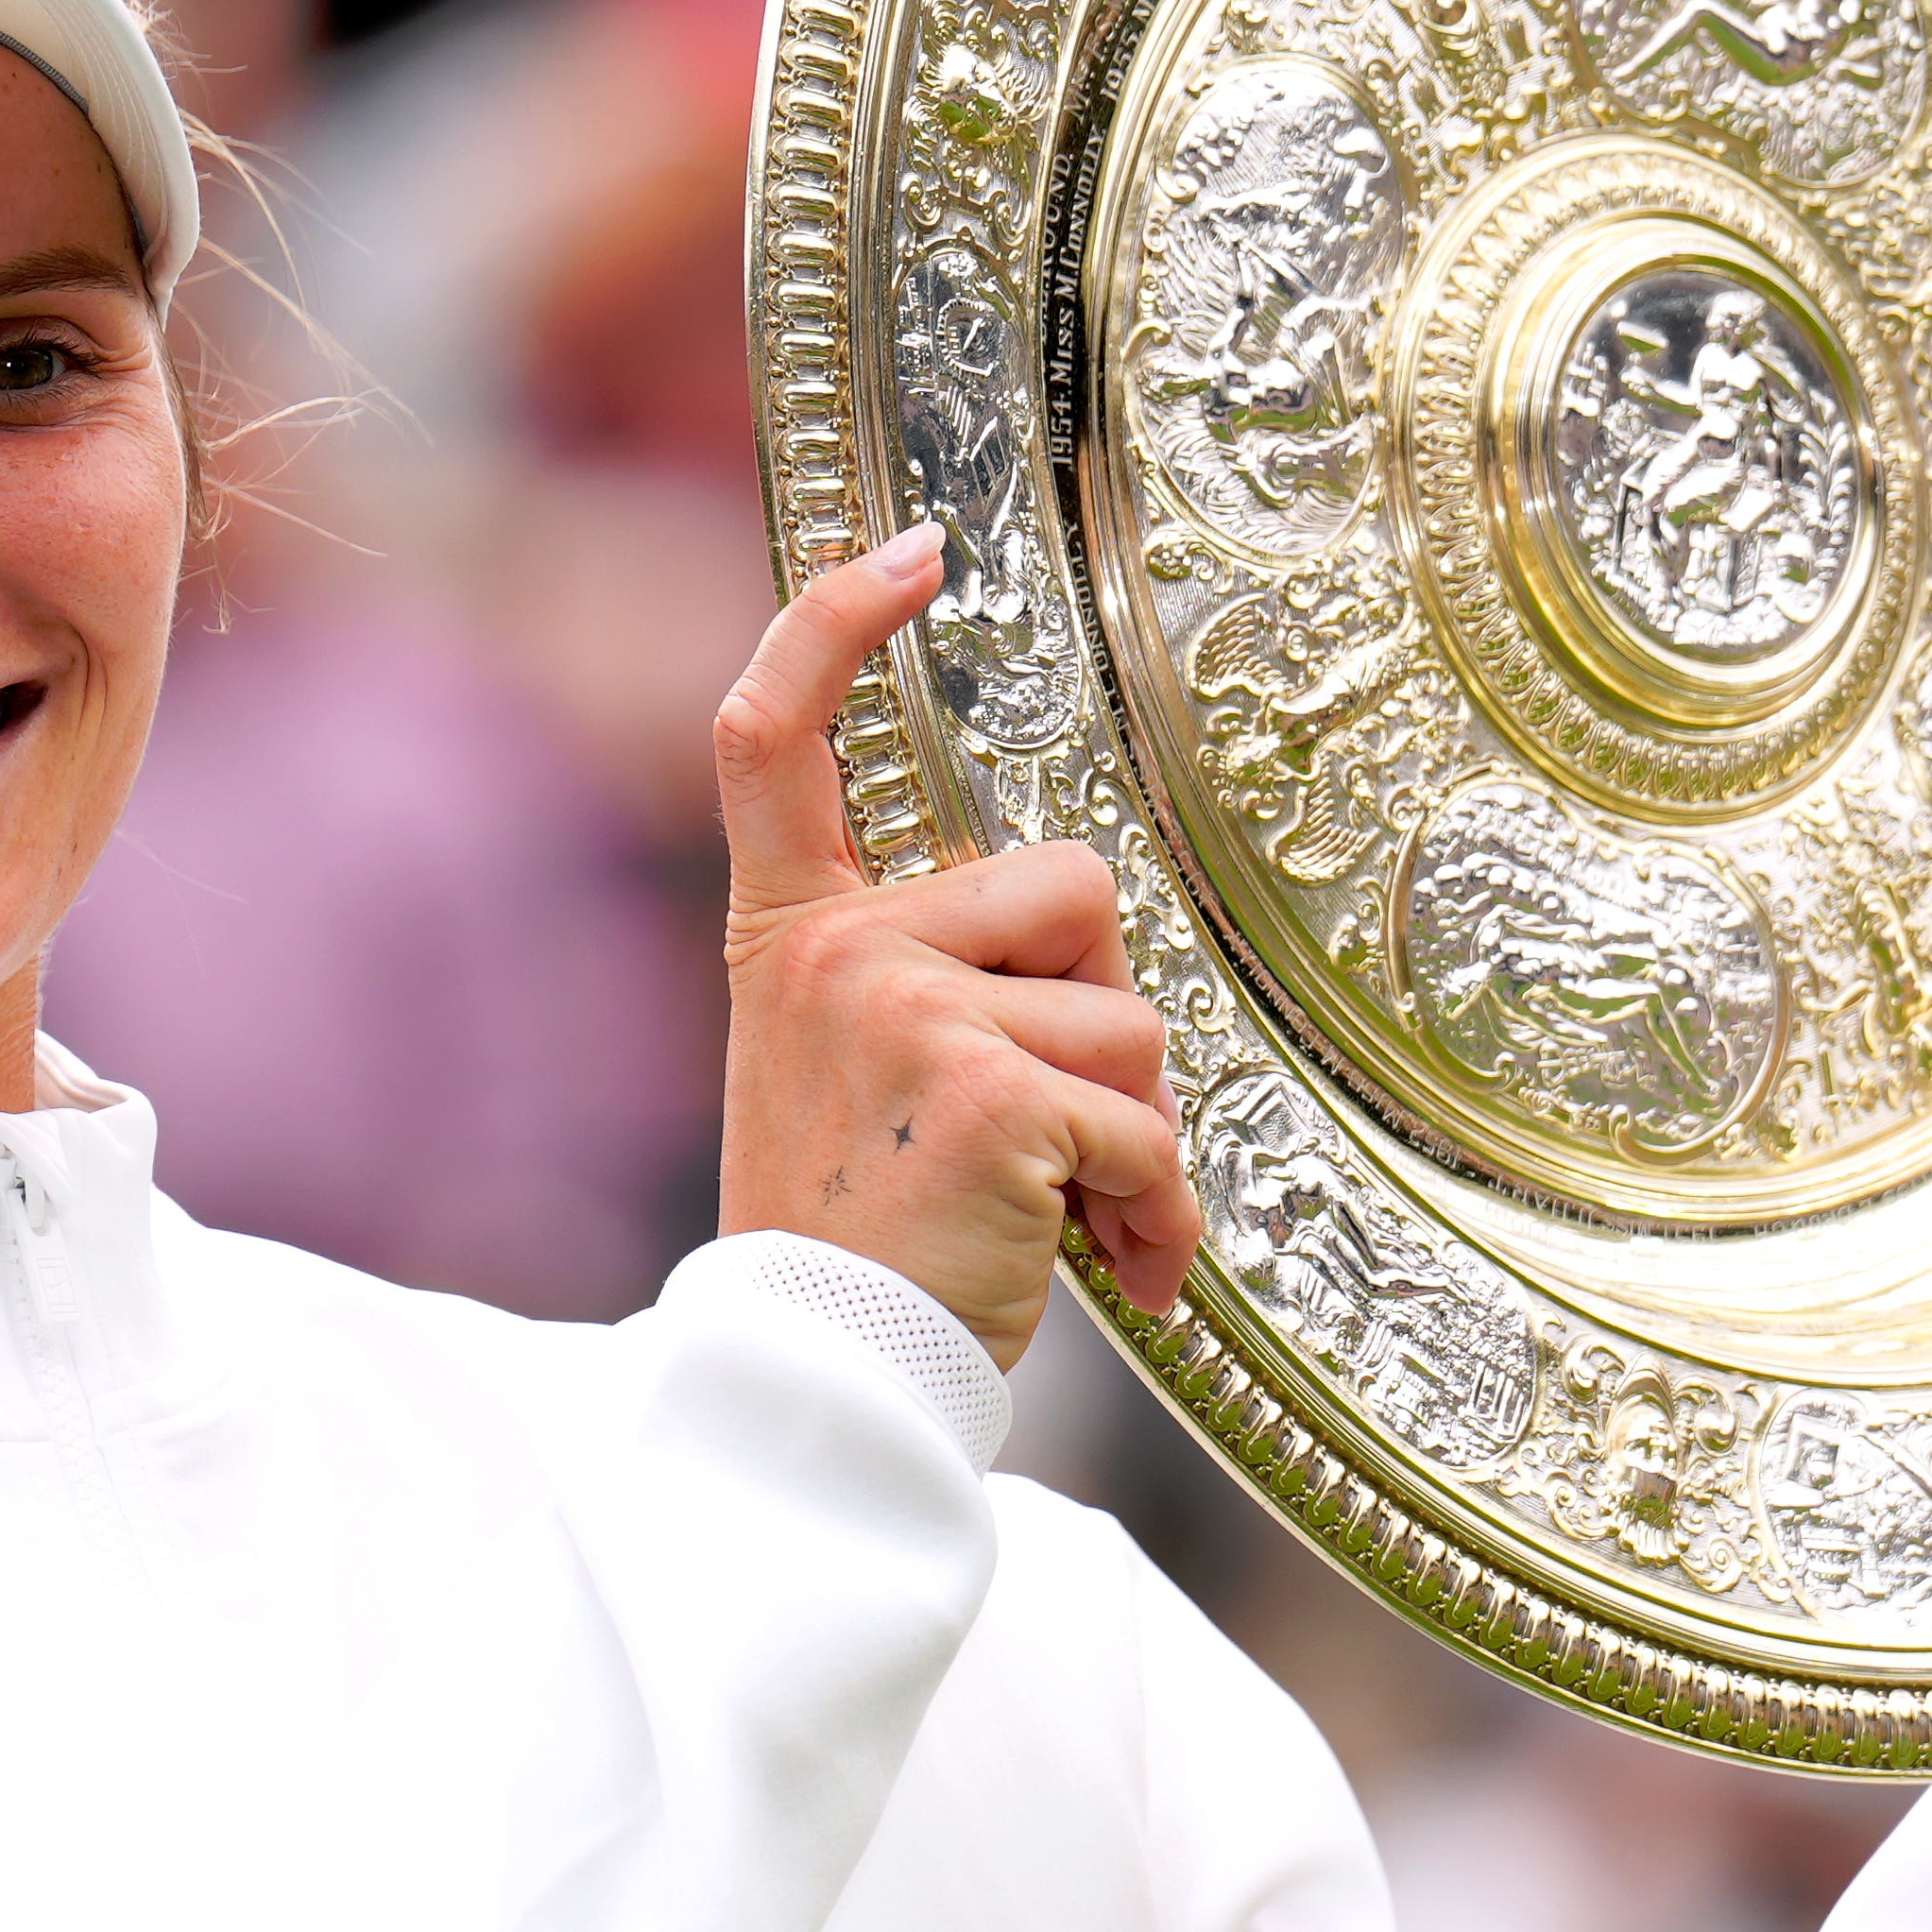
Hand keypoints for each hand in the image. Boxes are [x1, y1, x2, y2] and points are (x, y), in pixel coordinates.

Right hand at [715, 533, 1207, 1371]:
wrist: (822, 1380)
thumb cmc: (863, 1241)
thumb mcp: (856, 1078)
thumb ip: (931, 984)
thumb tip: (1093, 966)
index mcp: (793, 936)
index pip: (777, 740)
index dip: (836, 626)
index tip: (913, 551)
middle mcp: (838, 950)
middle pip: (1072, 882)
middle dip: (1106, 1007)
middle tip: (1058, 1128)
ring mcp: (907, 1009)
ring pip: (1130, 1014)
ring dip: (1136, 1133)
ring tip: (1072, 1216)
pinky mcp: (991, 1086)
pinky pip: (1145, 1120)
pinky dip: (1154, 1210)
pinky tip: (1111, 1268)